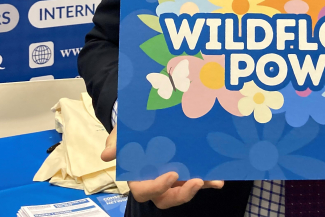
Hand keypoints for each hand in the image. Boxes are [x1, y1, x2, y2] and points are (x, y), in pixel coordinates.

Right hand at [102, 128, 223, 208]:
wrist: (144, 124)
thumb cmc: (129, 134)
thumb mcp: (120, 135)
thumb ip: (115, 144)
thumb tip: (106, 155)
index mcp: (138, 179)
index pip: (145, 192)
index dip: (158, 187)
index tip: (172, 174)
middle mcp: (157, 183)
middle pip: (168, 199)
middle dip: (183, 194)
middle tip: (196, 181)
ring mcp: (173, 180)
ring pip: (185, 191)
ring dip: (200, 188)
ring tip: (214, 180)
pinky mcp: (185, 173)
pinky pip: (198, 181)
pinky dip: (208, 181)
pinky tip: (219, 177)